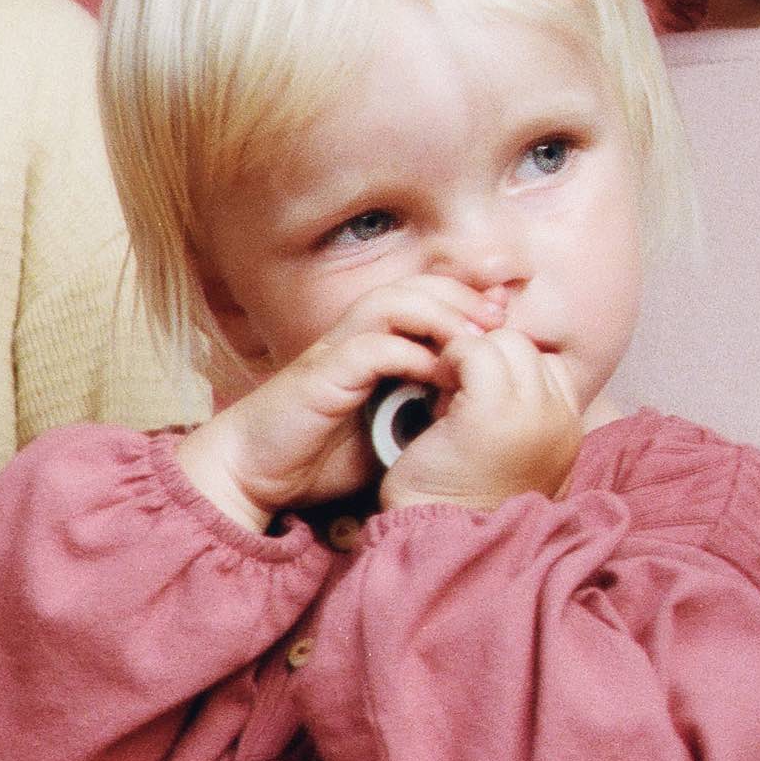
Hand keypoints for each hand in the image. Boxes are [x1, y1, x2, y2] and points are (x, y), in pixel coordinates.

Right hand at [175, 278, 486, 524]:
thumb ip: (420, 416)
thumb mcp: (385, 436)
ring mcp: (336, 352)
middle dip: (464, 297)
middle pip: (415, 286)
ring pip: (393, 302)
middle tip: (503, 321)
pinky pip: (371, 346)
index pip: (424, 298)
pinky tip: (436, 375)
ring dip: (441, 313)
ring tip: (476, 339)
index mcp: (370, 345)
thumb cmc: (314, 458)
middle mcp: (354, 338)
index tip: (507, 327)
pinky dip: (409, 354)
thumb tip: (472, 414)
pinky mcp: (320, 374)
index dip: (468, 301)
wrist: (252, 474)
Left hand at [380, 319, 588, 511]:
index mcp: (569, 431)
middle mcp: (560, 419)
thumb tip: (490, 357)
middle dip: (487, 359)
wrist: (440, 539)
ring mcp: (531, 412)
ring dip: (468, 359)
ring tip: (446, 397)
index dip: (506, 371)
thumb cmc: (457, 499)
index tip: (473, 401)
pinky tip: (434, 393)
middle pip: (527, 347)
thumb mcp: (505, 452)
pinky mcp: (492, 410)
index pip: (546, 364)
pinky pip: (474, 351)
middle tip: (454, 396)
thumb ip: (516, 412)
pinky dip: (450, 360)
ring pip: (504, 342)